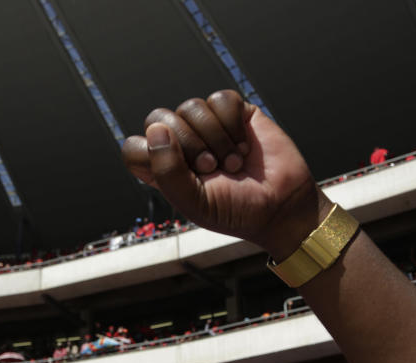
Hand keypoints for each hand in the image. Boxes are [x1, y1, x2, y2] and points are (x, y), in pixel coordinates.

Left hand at [121, 90, 327, 258]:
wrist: (281, 206)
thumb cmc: (234, 210)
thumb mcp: (194, 202)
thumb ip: (167, 170)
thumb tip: (156, 129)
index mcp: (162, 168)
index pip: (133, 147)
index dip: (150, 154)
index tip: (179, 172)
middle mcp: (180, 144)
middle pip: (158, 118)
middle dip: (189, 145)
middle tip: (212, 168)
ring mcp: (206, 126)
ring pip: (191, 106)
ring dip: (215, 138)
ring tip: (233, 163)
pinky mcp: (234, 113)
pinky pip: (221, 99)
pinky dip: (233, 124)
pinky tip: (244, 146)